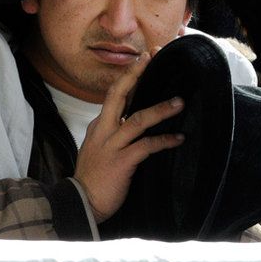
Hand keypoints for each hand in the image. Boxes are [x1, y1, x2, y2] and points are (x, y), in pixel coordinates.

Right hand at [73, 51, 184, 223]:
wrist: (80, 204)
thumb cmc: (94, 177)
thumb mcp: (100, 147)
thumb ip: (114, 131)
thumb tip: (134, 116)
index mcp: (99, 125)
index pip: (115, 94)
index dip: (130, 75)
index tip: (145, 58)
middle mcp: (103, 130)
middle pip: (118, 94)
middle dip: (136, 74)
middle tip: (153, 57)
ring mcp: (111, 145)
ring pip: (137, 119)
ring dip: (160, 109)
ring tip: (180, 102)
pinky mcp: (121, 162)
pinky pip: (146, 146)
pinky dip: (163, 140)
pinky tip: (178, 138)